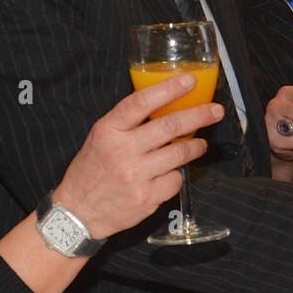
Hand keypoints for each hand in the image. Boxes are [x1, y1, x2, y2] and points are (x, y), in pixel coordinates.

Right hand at [52, 75, 222, 239]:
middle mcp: (122, 151)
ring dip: (197, 146)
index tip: (190, 80)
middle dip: (199, 115)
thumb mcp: (100, 137)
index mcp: (108, 130)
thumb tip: (166, 105)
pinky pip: (175, 180)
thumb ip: (128, 123)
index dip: (169, 89)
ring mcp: (135, 175)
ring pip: (179, 152)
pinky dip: (178, 174)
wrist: (77, 212)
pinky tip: (173, 172)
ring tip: (201, 143)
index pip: (141, 102)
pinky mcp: (146, 197)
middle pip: (170, 126)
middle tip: (215, 110)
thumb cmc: (92, 170)